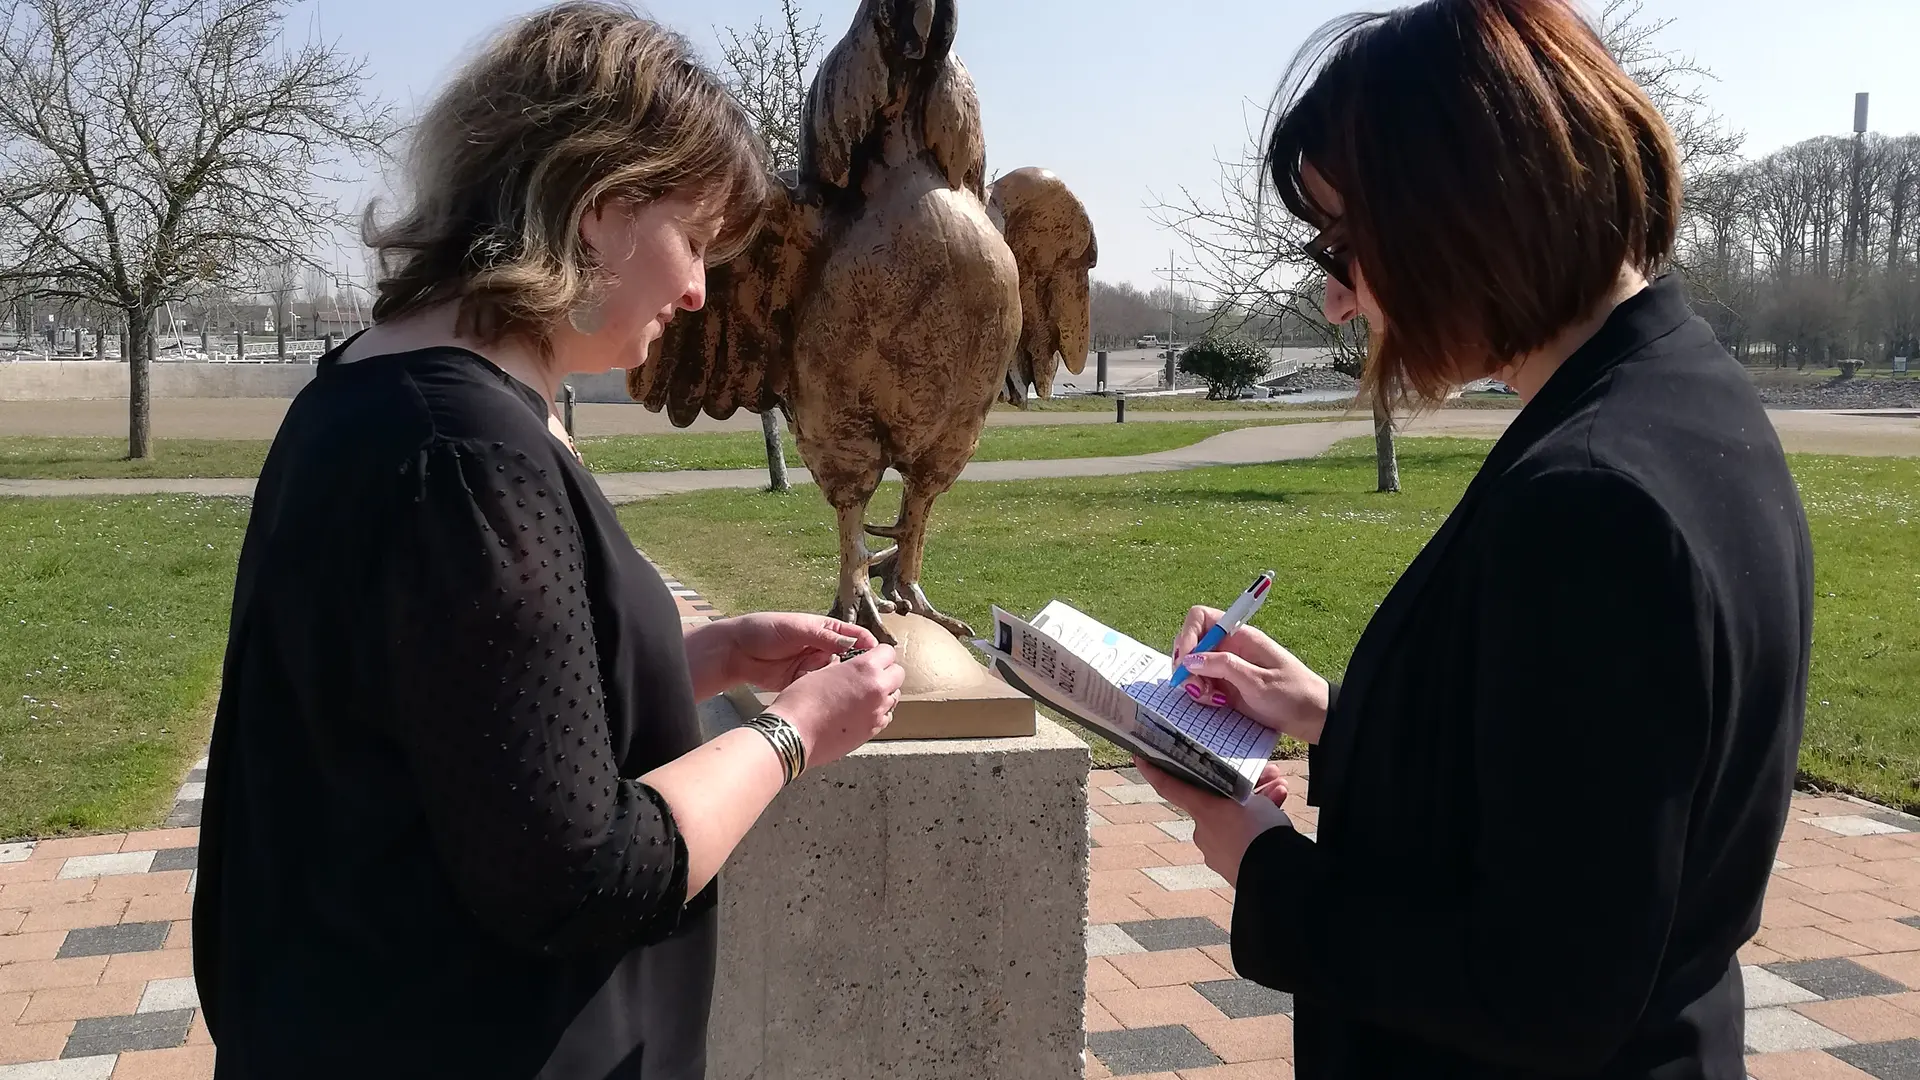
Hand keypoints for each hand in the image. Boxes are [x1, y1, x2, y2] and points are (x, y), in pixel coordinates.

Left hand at [721, 613, 878, 690]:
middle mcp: (823, 649)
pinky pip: (820, 689)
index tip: (878, 658)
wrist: (736, 652)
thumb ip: (825, 637)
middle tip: (865, 680)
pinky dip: (824, 694)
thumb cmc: (766, 630)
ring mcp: (814, 668)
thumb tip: (854, 643)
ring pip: (836, 678)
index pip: (855, 636)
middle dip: (857, 670)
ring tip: (845, 691)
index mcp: (825, 630)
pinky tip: (830, 699)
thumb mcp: (798, 629)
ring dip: (839, 684)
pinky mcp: (803, 683)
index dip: (868, 646)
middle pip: (850, 660)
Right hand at [767, 645, 905, 769]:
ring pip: (894, 696)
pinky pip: (885, 716)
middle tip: (869, 676)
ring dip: (883, 693)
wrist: (795, 733)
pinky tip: (860, 712)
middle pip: (898, 674)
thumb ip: (843, 667)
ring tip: (862, 695)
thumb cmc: (801, 701)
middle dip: (886, 672)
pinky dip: (878, 712)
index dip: (878, 654)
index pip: (888, 652)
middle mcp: (878, 689)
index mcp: (866, 668)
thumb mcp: (821, 671)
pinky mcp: (873, 731)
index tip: (871, 657)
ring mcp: (878, 712)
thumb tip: (848, 667)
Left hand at [1136, 756, 1291, 887]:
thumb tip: (1253, 795)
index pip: (1170, 787)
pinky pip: (1244, 839)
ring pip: (1236, 820)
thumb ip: (1246, 792)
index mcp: (1202, 810)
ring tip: (1281, 791)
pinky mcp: (1233, 868)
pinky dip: (1259, 828)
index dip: (1155, 772)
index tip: (1140, 758)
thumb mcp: (1253, 800)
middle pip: (1218, 802)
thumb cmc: (1259, 831)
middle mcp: (1204, 831)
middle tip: (1268, 774)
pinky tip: (1281, 817)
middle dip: (1243, 787)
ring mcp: (1217, 853)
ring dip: (1258, 804)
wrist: (1274, 876)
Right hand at [1172, 607, 1329, 744]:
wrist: (1312, 717)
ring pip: (1192, 666)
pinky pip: (1201, 684)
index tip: (1187, 661)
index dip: (1188, 636)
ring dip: (1192, 682)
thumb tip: (1190, 660)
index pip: (1201, 618)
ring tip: (1210, 699)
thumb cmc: (1293, 694)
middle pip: (1191, 643)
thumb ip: (1223, 667)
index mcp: (1240, 636)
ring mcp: (1227, 667)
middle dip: (1186, 664)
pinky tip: (1216, 704)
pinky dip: (1200, 694)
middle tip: (1195, 688)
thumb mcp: (1258, 681)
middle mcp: (1230, 647)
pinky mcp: (1226, 686)